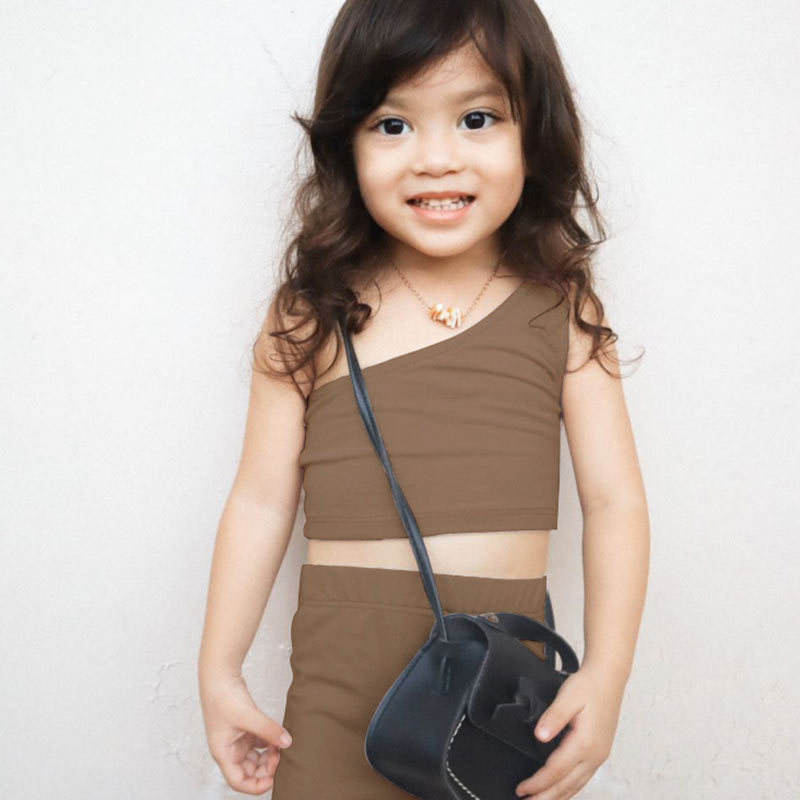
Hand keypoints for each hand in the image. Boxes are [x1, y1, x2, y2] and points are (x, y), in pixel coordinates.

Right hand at [198, 668, 292, 794]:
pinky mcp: (244, 728)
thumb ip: (268, 730)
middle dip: (265, 768)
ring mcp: (237, 739)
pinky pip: (258, 742)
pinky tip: (277, 735)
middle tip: (280, 756)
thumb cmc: (223, 696)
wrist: (219, 674)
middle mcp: (229, 749)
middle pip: (249, 771)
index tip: (273, 779)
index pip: (238, 781)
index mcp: (223, 753)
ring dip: (268, 755)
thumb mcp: (248, 716)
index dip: (255, 785)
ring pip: (255, 757)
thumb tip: (287, 742)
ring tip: (280, 744)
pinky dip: (268, 742)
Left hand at [515, 664, 624, 798]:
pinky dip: (570, 789)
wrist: (609, 678)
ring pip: (576, 785)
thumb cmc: (589, 685)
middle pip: (566, 785)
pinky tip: (561, 791)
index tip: (522, 789)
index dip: (537, 783)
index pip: (556, 771)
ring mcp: (599, 755)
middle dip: (546, 797)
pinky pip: (583, 778)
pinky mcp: (600, 752)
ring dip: (558, 796)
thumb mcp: (568, 696)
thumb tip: (540, 736)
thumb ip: (553, 718)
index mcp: (584, 743)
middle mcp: (595, 754)